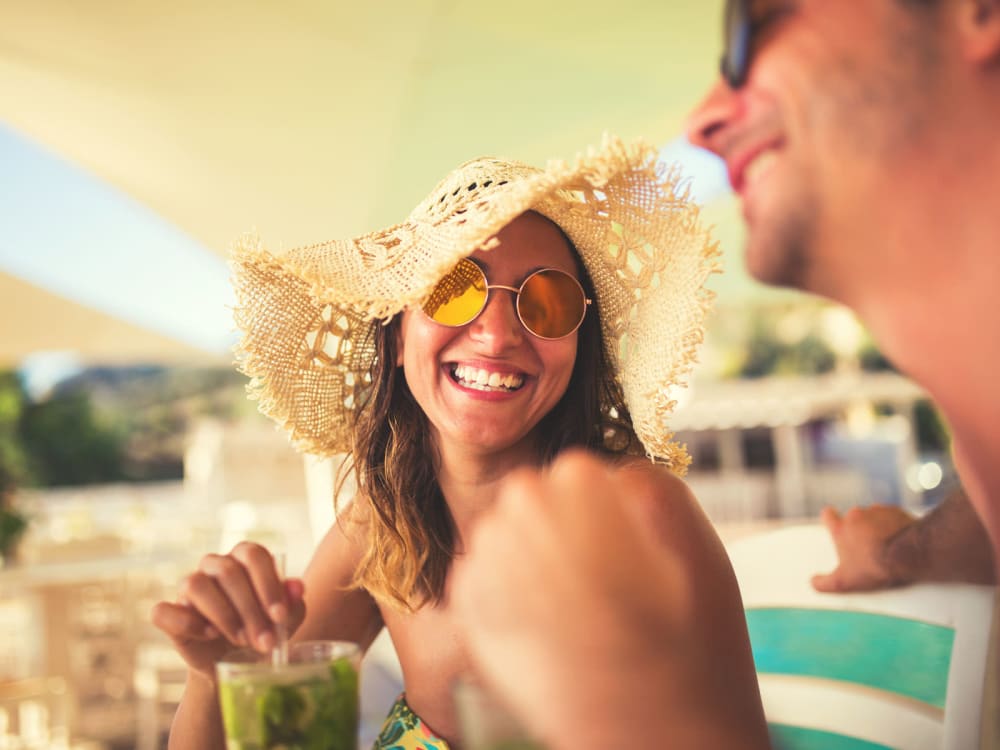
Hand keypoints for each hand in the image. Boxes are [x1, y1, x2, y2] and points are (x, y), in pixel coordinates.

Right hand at [151, 542, 305, 678]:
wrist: (236, 665)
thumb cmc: (263, 632)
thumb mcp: (284, 621)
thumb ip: (292, 602)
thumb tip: (298, 587)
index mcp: (244, 557)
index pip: (254, 555)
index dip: (268, 584)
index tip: (280, 617)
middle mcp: (214, 565)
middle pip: (228, 572)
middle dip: (251, 610)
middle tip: (265, 642)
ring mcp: (188, 586)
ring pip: (197, 584)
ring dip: (224, 616)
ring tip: (242, 641)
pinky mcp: (168, 613)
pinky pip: (164, 611)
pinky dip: (187, 623)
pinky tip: (209, 635)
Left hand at [451, 451, 767, 749]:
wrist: (650, 743)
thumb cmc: (691, 654)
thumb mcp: (702, 552)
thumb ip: (657, 488)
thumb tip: (616, 472)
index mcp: (580, 482)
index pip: (578, 473)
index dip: (604, 514)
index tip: (622, 552)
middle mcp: (522, 511)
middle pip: (532, 499)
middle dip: (559, 532)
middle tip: (597, 582)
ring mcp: (488, 560)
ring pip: (503, 537)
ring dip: (531, 562)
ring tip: (575, 611)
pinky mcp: (469, 612)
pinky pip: (479, 579)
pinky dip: (507, 598)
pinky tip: (547, 630)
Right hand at [811, 504, 915, 591]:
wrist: (909, 555)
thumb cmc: (875, 568)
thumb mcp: (845, 582)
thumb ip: (824, 583)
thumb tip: (814, 582)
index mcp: (841, 528)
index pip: (827, 514)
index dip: (830, 519)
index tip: (835, 525)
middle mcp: (856, 515)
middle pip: (853, 517)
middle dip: (858, 528)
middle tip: (866, 545)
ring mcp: (877, 511)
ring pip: (873, 516)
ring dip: (877, 526)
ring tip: (886, 544)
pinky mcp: (897, 512)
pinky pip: (893, 516)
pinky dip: (894, 525)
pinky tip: (900, 540)